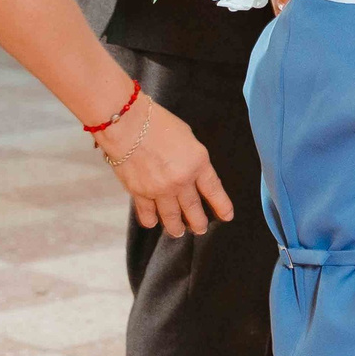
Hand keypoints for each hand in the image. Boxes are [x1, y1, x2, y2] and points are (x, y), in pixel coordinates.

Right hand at [101, 95, 235, 236]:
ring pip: (171, 217)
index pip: (214, 190)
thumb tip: (192, 171)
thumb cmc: (158, 122)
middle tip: (200, 229)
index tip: (227, 216)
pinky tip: (153, 222)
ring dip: (176, 227)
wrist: (127, 124)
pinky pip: (147, 213)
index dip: (222, 206)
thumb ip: (192, 158)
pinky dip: (151, 220)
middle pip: (193, 208)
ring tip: (179, 232)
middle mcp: (181, 181)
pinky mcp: (139, 192)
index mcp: (198, 163)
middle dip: (199, 222)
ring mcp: (159, 189)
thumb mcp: (187, 137)